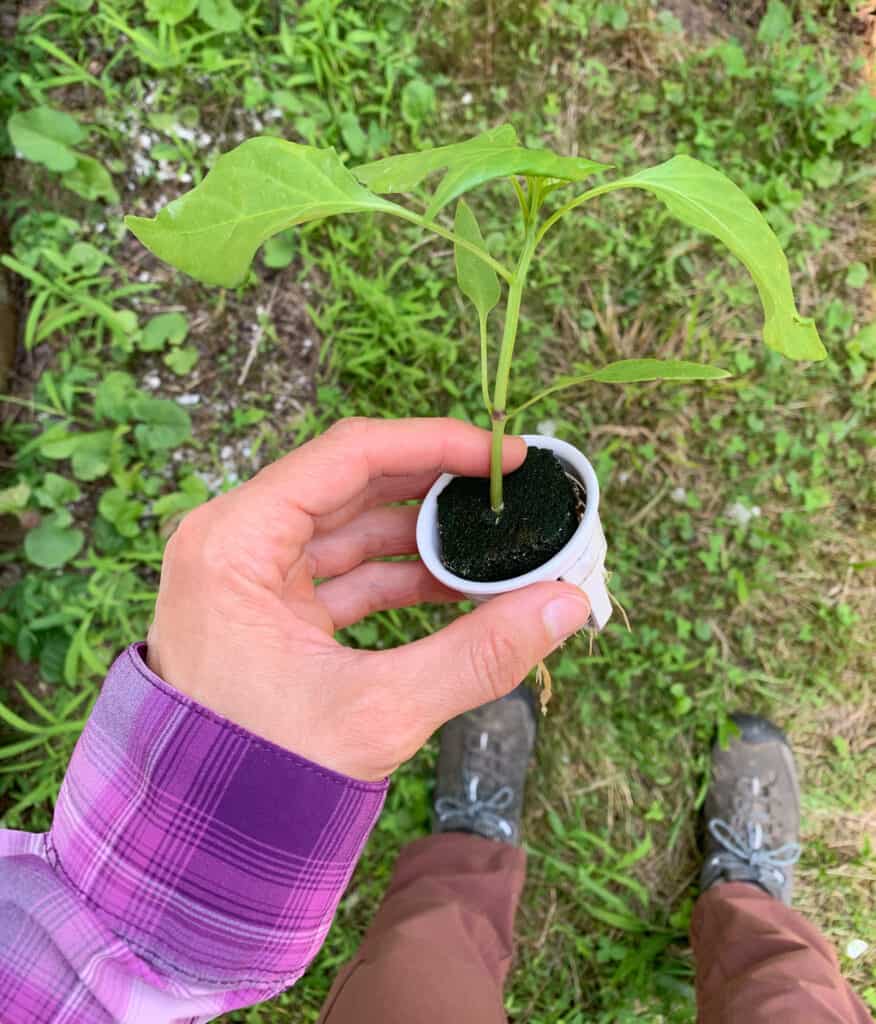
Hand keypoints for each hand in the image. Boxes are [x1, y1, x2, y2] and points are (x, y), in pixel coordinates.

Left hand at [146, 417, 590, 779]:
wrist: (200, 843)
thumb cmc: (261, 776)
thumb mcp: (377, 712)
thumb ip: (478, 653)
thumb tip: (566, 606)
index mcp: (234, 542)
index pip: (349, 454)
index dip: (436, 442)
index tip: (504, 455)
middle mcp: (235, 542)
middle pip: (354, 483)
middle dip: (437, 488)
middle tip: (508, 492)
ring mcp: (251, 576)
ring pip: (353, 528)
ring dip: (424, 538)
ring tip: (495, 546)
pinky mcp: (270, 609)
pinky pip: (346, 573)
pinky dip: (401, 579)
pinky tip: (458, 588)